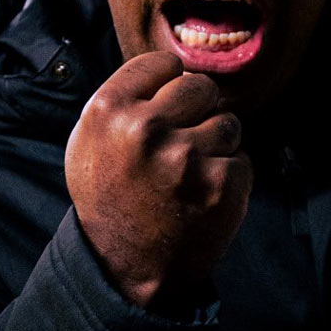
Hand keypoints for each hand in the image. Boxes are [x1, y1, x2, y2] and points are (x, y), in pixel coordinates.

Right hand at [65, 51, 251, 312]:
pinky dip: (229, 176)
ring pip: (228, 123)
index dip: (167, 86)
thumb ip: (124, 98)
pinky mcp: (221, 184)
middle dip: (198, 110)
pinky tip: (203, 195)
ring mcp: (186, 157)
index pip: (163, 63)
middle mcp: (146, 129)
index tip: (164, 109)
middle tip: (181, 143)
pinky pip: (242, 159)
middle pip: (200, 86)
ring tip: (189, 174)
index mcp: (108, 110)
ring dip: (216, 145)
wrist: (126, 267)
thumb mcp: (89, 140)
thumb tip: (171, 68)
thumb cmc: (109, 197)